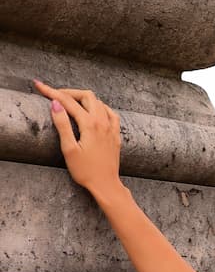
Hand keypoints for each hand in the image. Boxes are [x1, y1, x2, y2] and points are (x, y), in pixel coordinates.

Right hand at [33, 79, 122, 199]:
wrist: (106, 184)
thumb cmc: (85, 171)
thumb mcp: (69, 149)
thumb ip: (62, 125)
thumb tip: (55, 104)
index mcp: (90, 124)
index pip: (69, 102)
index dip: (52, 92)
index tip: (40, 86)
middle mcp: (103, 122)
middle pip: (87, 96)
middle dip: (70, 92)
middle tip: (55, 95)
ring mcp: (112, 127)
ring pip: (99, 102)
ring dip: (84, 98)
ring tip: (70, 103)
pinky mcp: (116, 134)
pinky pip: (110, 112)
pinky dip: (99, 107)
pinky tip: (94, 111)